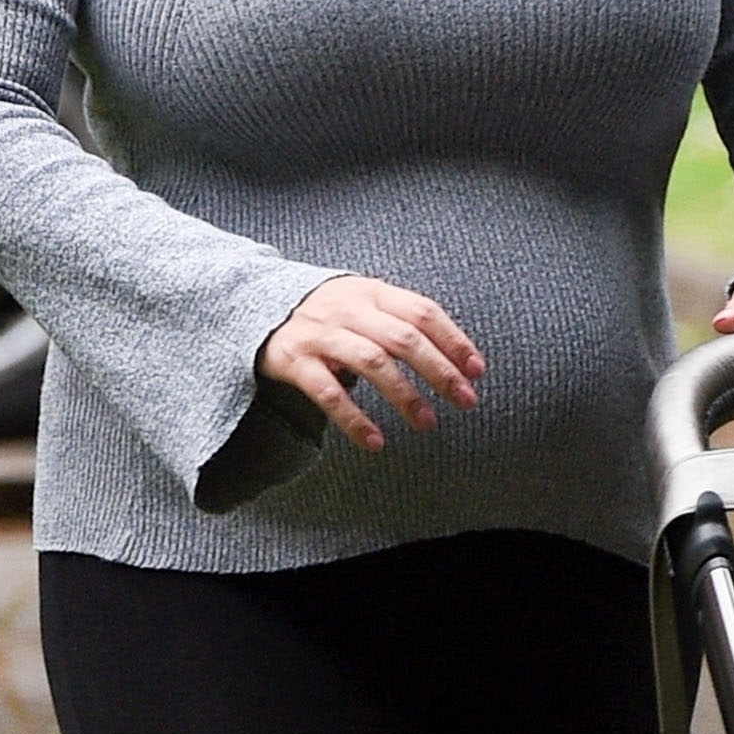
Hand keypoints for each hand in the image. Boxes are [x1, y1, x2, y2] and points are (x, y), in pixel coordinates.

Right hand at [258, 275, 481, 452]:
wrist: (256, 303)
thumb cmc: (330, 312)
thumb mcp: (365, 302)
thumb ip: (405, 321)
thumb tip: (462, 360)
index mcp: (372, 292)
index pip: (423, 312)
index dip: (454, 341)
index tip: (476, 372)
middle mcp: (348, 309)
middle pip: (403, 339)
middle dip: (439, 372)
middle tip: (465, 401)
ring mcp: (320, 334)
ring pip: (370, 363)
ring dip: (404, 395)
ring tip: (427, 422)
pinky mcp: (293, 361)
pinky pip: (328, 393)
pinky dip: (354, 419)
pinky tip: (375, 442)